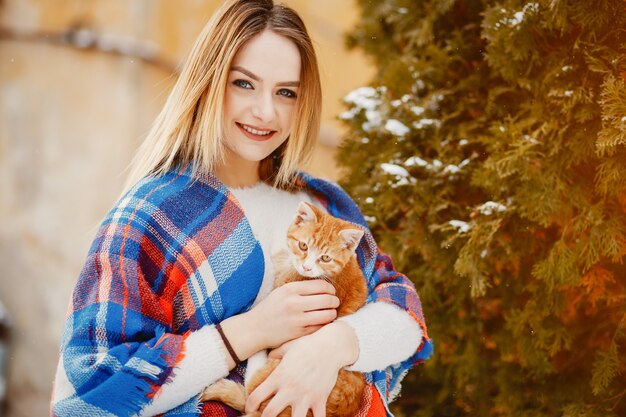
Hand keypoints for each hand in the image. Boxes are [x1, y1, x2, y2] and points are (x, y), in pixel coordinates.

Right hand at [218, 280, 338, 368]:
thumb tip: (325, 288)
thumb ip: (301, 289)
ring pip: (327, 314)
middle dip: (334, 301)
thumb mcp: (282, 292)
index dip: (330, 289)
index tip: (331, 292)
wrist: (255, 328)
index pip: (320, 285)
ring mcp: (297, 319)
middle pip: (327, 299)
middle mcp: (294, 303)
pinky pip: (320, 327)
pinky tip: (322, 322)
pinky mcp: (299, 333)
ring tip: (330, 312)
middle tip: (334, 302)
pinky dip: (325, 324)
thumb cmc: (271, 308)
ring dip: (332, 313)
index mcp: (290, 289)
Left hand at [246, 322, 359, 416]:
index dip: (249, 405)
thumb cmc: (307, 344)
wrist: (330, 346)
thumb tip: (268, 355)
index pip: (256, 396)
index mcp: (279, 376)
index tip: (249, 409)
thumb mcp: (287, 347)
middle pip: (270, 413)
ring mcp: (305, 396)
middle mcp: (290, 388)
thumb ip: (275, 354)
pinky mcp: (320, 399)